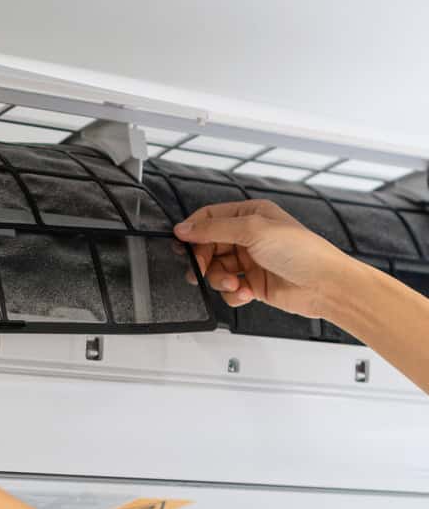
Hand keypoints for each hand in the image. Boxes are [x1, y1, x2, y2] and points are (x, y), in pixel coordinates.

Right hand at [174, 199, 354, 317]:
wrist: (325, 286)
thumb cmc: (301, 252)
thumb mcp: (252, 230)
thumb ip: (213, 229)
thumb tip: (183, 228)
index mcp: (250, 214)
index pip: (209, 218)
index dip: (193, 231)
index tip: (181, 244)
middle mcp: (248, 236)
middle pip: (207, 246)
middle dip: (204, 260)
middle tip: (203, 269)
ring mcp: (249, 261)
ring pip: (215, 270)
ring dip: (219, 279)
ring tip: (234, 283)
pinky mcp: (252, 283)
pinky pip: (228, 289)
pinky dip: (233, 293)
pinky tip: (247, 292)